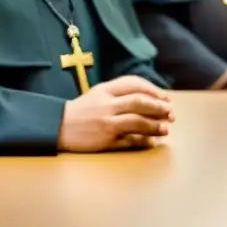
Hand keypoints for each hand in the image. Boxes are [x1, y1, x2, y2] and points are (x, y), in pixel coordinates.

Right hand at [58, 75, 174, 152]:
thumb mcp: (99, 94)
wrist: (55, 127)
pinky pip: (128, 140)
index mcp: (106, 90)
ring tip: (166, 129)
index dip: (155, 91)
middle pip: (139, 102)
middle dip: (159, 107)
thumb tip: (152, 98)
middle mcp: (106, 104)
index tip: (166, 99)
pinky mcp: (104, 139)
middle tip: (171, 113)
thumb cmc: (82, 110)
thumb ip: (122, 92)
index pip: (136, 84)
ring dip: (155, 125)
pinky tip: (152, 141)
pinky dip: (143, 141)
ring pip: (136, 121)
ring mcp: (105, 122)